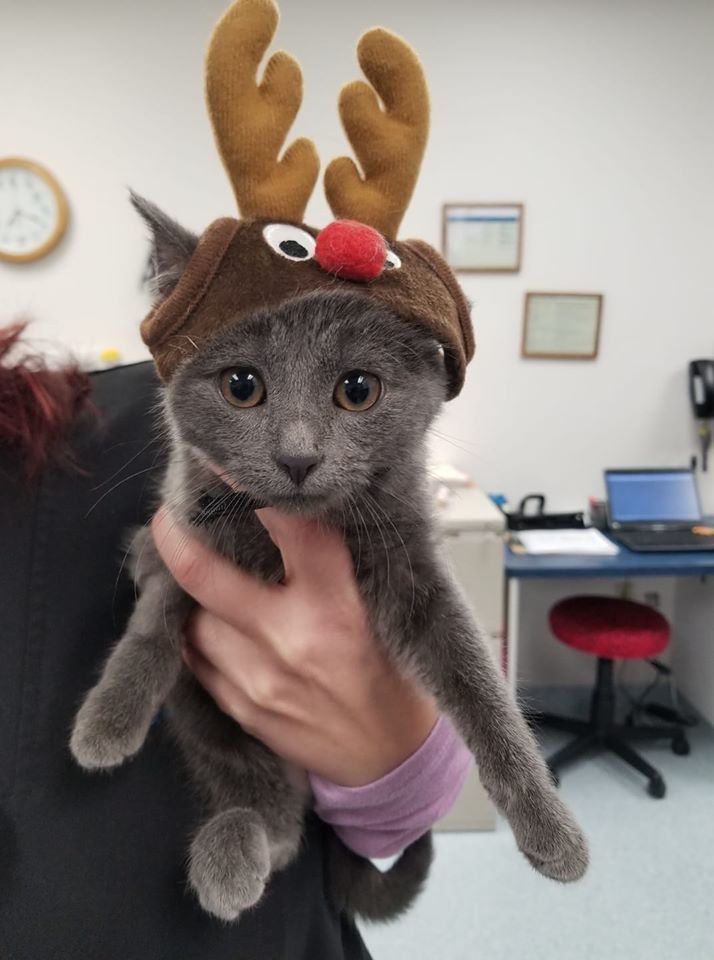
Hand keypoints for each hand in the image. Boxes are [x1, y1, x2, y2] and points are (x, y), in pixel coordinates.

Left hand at [151, 507, 437, 785]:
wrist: (391, 761)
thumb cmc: (394, 677)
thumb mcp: (385, 608)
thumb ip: (342, 563)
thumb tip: (299, 510)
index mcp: (339, 605)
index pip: (290, 528)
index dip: (253, 491)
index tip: (229, 468)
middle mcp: (291, 638)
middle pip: (205, 574)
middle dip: (176, 537)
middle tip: (170, 516)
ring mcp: (259, 679)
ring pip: (192, 618)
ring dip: (188, 593)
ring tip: (190, 571)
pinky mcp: (242, 709)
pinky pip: (195, 660)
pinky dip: (195, 634)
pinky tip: (204, 620)